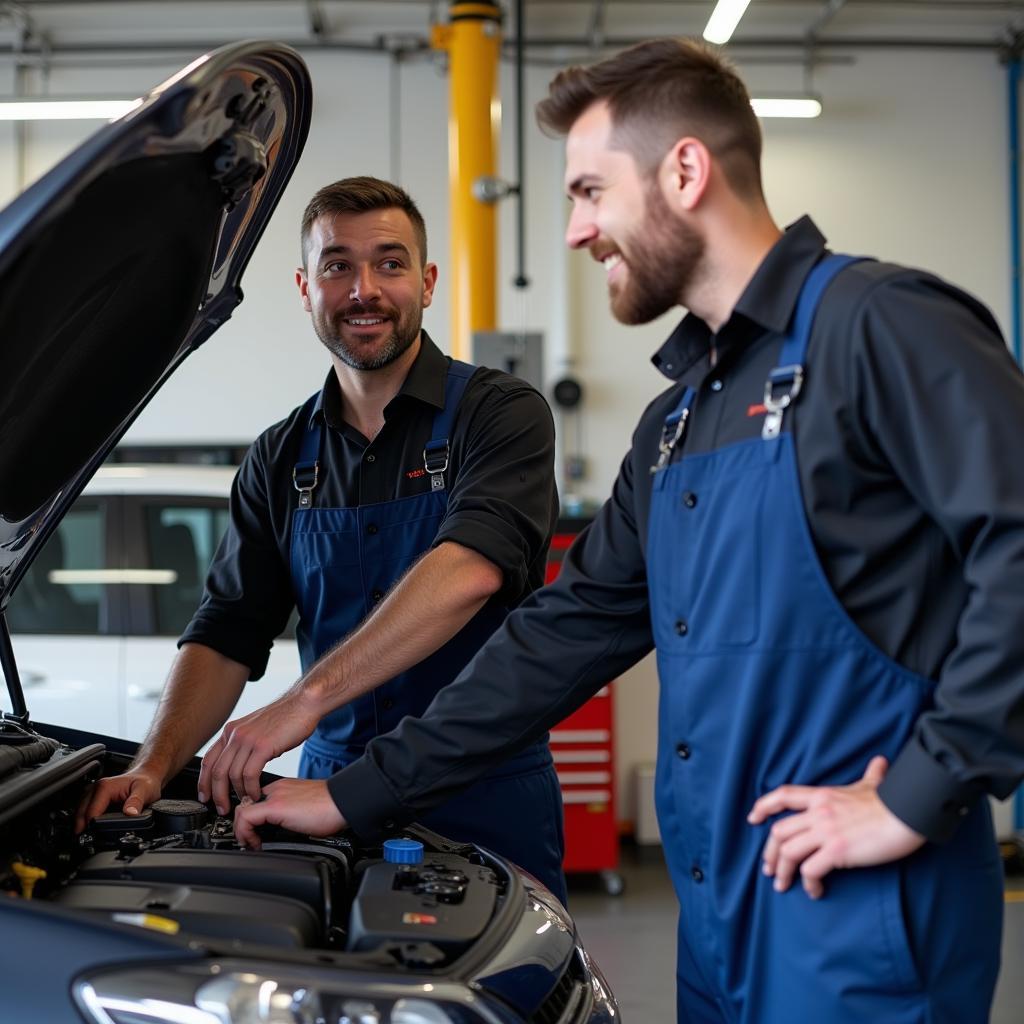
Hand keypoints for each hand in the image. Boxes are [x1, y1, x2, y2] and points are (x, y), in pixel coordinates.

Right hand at [75, 766, 162, 833]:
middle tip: (87, 843)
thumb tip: (130, 813)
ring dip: (82, 825)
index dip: (92, 828)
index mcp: (104, 787)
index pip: (91, 813)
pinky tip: (91, 830)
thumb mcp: (145, 790)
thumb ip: (136, 802)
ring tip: (88, 838)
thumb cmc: (146, 781)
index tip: (96, 839)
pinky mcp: (95, 799)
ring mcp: (94, 793)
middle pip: (80, 814)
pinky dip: (85, 821)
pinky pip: (85, 812)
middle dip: (82, 829)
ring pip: (80, 813)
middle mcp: (96, 789)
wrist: (147, 775)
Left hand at [198, 691, 321, 813]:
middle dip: (217, 794)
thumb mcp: (257, 729)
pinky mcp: (263, 745)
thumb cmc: (286, 717)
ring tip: (245, 802)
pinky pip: (250, 774)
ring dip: (237, 793)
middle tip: (223, 808)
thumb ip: (245, 745)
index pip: (208, 760)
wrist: (303, 703)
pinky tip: (257, 793)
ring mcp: (248, 740)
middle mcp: (235, 734)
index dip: (204, 782)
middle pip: (217, 771)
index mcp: (231, 731)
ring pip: (231, 775)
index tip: (206, 796)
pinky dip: (251, 788)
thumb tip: (242, 765)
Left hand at [232, 778, 345, 849]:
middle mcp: (275, 789)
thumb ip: (289, 818)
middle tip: (250, 843)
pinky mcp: (276, 806)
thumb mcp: (303, 812)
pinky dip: (244, 832)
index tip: (255, 836)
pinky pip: (246, 817)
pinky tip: (255, 843)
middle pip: (244, 804)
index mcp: (282, 789)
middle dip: (241, 826)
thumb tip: (280, 838)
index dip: (248, 821)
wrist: (344, 802)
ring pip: (241, 810)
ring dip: (241, 831)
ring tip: (251, 844)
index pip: (253, 801)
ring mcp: (275, 796)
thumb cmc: (330, 810)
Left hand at [746, 756, 925, 898]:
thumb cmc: (893, 801)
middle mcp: (818, 812)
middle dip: (770, 852)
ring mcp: (826, 831)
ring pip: (788, 851)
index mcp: (821, 796)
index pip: (783, 795)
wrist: (908, 813)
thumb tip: (880, 762)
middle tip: (770, 869)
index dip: (763, 806)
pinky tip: (814, 891)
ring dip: (782, 871)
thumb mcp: (874, 784)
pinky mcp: (837, 851)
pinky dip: (807, 883)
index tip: (753, 818)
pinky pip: (810, 870)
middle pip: (779, 831)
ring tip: (783, 885)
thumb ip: (871, 775)